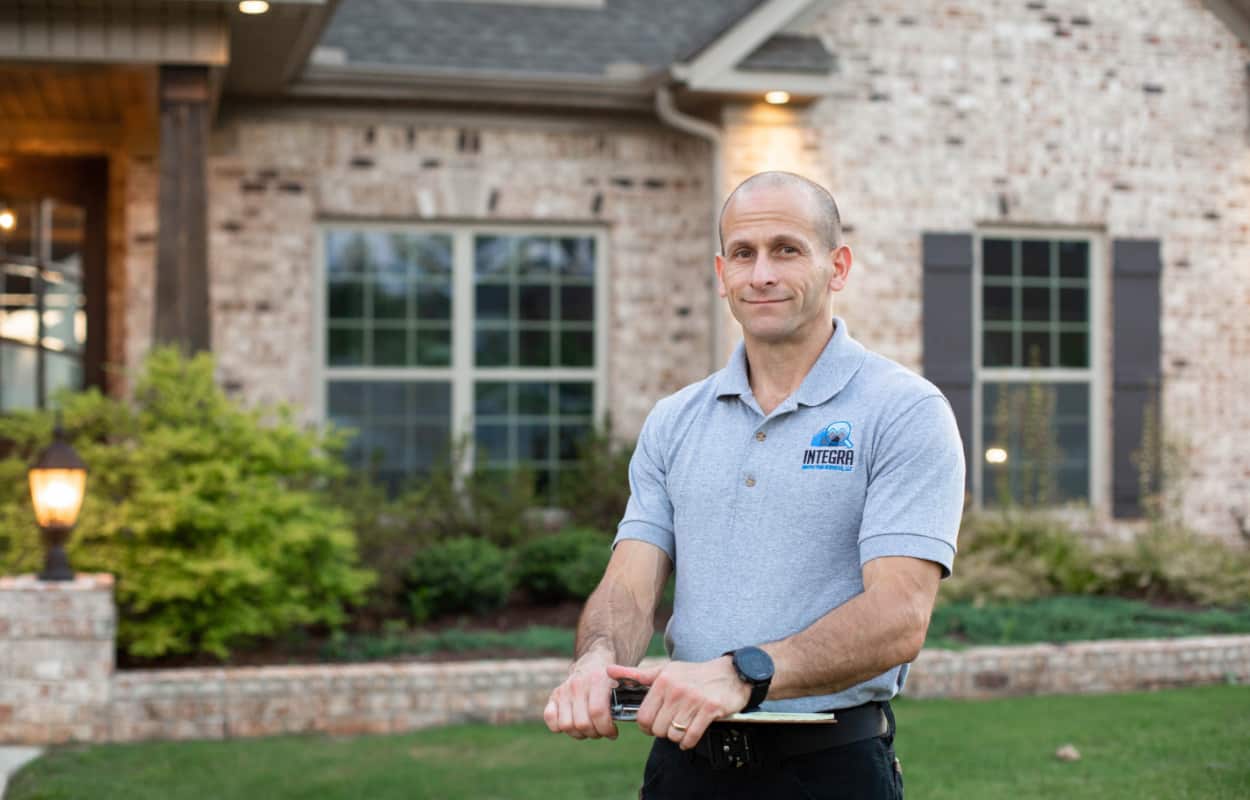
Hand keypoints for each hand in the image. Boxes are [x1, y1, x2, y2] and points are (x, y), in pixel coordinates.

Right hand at [543, 650, 618, 740]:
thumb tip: (621, 726)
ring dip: (580, 734)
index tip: (613, 732)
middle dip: (595, 733)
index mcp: (597, 680)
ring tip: (589, 729)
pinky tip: (573, 725)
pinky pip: (550, 719)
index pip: (598, 712)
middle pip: (582, 723)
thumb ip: (625, 702)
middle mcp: (578, 684)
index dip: (606, 728)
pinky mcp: (554, 696)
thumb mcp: (623, 684)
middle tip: (602, 731)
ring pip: (566, 725)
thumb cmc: (611, 680)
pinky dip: (559, 727)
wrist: (594, 661)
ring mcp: (564, 690)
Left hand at [606, 657, 750, 750]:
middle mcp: (676, 689)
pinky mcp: (710, 710)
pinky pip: (691, 737)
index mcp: (662, 680)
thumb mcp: (664, 670)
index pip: (643, 717)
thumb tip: (608, 671)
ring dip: (677, 736)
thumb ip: (636, 674)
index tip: (654, 723)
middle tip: (671, 723)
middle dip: (663, 731)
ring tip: (683, 725)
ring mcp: (693, 700)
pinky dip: (689, 741)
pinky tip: (692, 732)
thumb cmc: (693, 674)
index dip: (647, 725)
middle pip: (657, 729)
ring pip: (673, 734)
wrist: (730, 673)